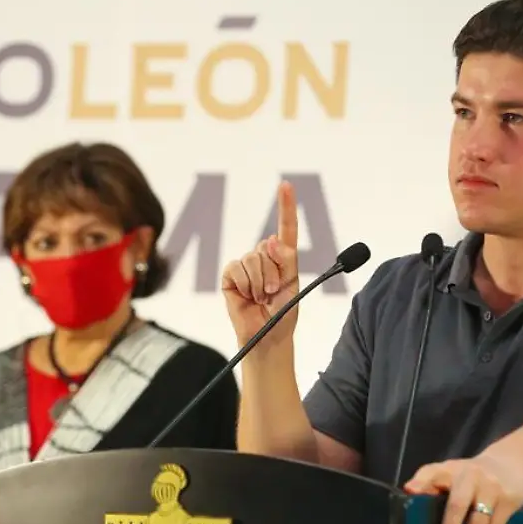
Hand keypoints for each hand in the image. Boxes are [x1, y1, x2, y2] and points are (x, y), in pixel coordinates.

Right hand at [220, 181, 299, 347]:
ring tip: (261, 298)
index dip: (285, 206)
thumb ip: (285, 260)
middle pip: (268, 249)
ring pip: (253, 259)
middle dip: (274, 273)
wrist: (266, 338)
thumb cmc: (282, 315)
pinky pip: (236, 268)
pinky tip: (246, 296)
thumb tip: (269, 240)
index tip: (285, 185)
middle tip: (273, 294)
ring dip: (260, 282)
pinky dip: (244, 283)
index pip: (285, 229)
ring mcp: (245, 266)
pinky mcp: (230, 275)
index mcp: (284, 258)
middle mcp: (263, 258)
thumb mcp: (292, 285)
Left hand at [404, 455, 522, 523]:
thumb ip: (429, 482)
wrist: (509, 466)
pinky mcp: (509, 501)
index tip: (410, 491)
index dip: (421, 481)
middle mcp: (471, 476)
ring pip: (479, 522)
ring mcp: (492, 488)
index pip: (433, 472)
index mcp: (451, 469)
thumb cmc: (468, 476)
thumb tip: (409, 492)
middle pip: (458, 505)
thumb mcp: (449, 473)